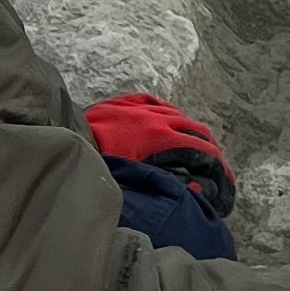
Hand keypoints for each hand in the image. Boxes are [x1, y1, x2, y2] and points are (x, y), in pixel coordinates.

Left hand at [83, 92, 235, 210]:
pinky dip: (166, 112)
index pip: (203, 150)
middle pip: (195, 130)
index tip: (226, 184)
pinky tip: (169, 118)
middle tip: (217, 169)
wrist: (64, 144)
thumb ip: (171, 185)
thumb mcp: (138, 182)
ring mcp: (137, 108)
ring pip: (176, 114)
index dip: (219, 169)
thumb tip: (198, 189)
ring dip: (191, 131)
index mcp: (160, 138)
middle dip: (211, 151)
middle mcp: (154, 118)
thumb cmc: (98, 170)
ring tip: (198, 146)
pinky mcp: (120, 104)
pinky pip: (152, 101)